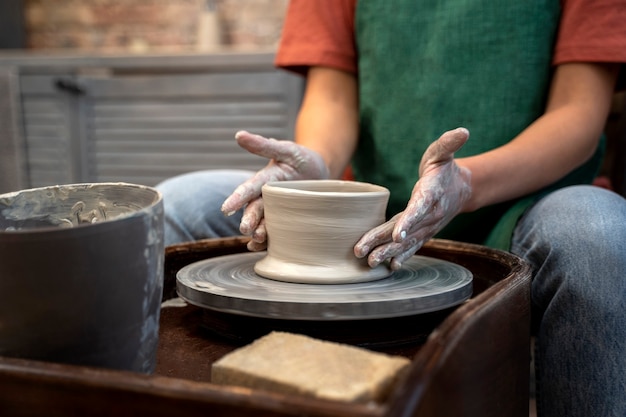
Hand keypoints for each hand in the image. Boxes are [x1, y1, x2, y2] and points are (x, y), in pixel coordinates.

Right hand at [221, 131, 328, 249]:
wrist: (320, 173)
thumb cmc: (301, 159)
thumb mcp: (286, 149)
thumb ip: (264, 145)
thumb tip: (238, 135)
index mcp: (264, 180)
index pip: (248, 188)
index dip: (237, 198)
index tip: (226, 208)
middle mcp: (265, 197)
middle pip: (253, 210)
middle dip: (248, 219)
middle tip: (244, 228)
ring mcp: (274, 210)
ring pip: (262, 223)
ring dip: (257, 231)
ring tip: (257, 238)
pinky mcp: (285, 221)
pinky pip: (274, 233)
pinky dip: (266, 241)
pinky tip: (261, 247)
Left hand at [354, 127, 471, 269]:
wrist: (460, 188)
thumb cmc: (444, 168)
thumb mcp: (443, 152)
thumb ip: (449, 143)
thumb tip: (463, 131)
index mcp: (432, 194)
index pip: (419, 209)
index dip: (409, 221)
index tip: (398, 234)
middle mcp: (429, 215)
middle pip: (405, 230)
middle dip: (384, 243)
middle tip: (365, 254)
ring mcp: (427, 226)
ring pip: (405, 242)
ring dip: (387, 253)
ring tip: (369, 263)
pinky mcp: (423, 232)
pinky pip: (411, 246)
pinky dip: (402, 257)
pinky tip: (389, 267)